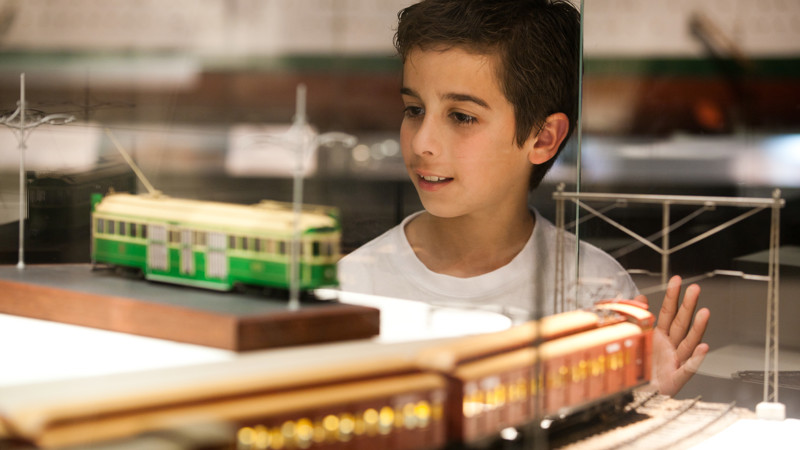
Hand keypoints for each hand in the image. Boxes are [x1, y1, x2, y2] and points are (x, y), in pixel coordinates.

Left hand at [634, 275, 709, 396]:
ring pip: (688, 343)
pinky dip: (695, 359)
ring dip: (698, 327)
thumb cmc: (641, 367)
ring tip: (705, 312)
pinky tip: (703, 347)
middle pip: (681, 323)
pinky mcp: (674, 379)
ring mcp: (674, 362)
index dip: (672, 296)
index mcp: (660, 337)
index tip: (677, 280)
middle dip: (688, 305)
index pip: (668, 312)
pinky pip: (687, 369)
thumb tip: (640, 297)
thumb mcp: (636, 339)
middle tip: (695, 288)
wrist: (636, 394)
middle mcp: (670, 347)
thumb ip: (638, 317)